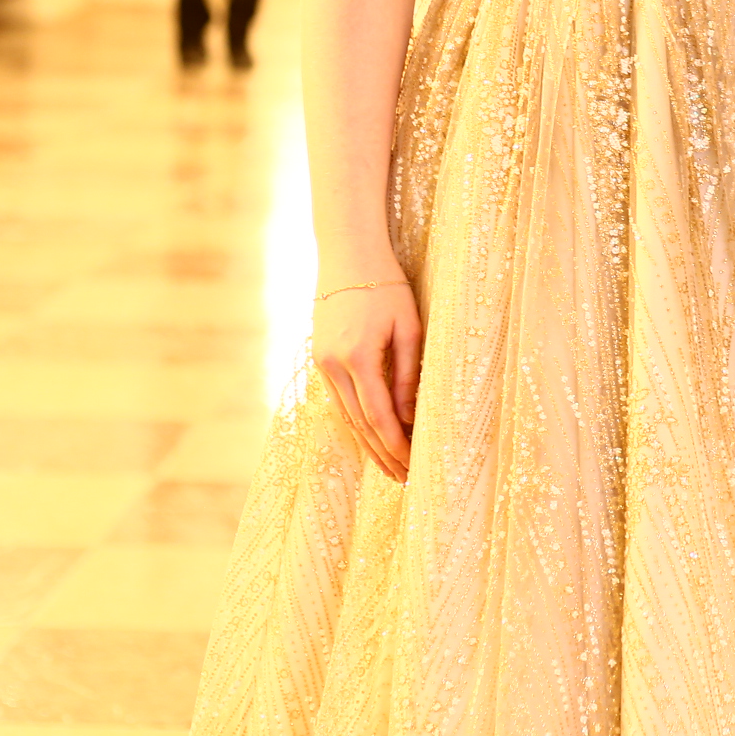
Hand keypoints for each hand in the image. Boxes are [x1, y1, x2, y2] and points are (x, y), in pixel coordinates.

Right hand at [313, 277, 419, 482]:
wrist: (348, 256)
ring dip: (368, 445)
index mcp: (358, 356)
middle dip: (383, 453)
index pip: (379, 415)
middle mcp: (334, 365)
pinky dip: (356, 423)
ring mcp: (323, 364)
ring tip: (390, 469)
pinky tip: (370, 438)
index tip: (413, 464)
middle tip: (404, 479)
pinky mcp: (321, 359)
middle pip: (360, 423)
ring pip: (346, 416)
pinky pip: (340, 401)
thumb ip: (407, 373)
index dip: (396, 444)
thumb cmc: (387, 286)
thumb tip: (408, 417)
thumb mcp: (408, 326)